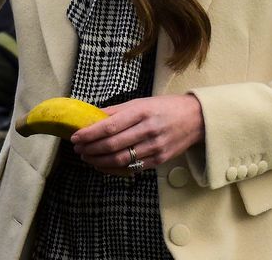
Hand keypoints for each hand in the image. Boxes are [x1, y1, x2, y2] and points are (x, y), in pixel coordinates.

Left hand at [71, 94, 204, 174]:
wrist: (196, 119)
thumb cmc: (164, 107)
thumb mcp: (140, 102)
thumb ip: (116, 111)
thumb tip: (91, 116)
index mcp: (141, 112)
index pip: (109, 126)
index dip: (89, 134)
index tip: (75, 137)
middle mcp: (148, 130)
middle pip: (112, 145)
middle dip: (91, 149)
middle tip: (78, 150)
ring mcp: (155, 147)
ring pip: (121, 160)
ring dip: (99, 161)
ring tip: (88, 158)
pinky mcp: (160, 160)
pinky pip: (132, 168)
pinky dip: (114, 169)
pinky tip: (104, 165)